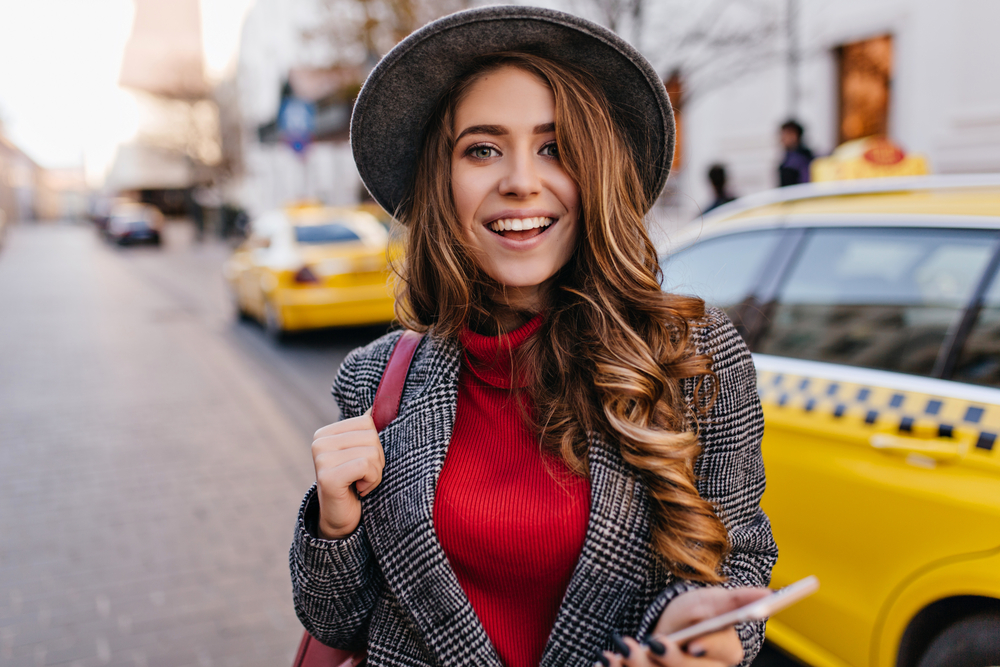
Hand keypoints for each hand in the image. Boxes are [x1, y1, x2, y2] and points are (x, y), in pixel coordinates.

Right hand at [311, 410, 384, 539]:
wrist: (342, 518)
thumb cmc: (356, 483)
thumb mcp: (362, 451)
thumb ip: (366, 429)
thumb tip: (377, 404)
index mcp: (326, 432)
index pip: (368, 422)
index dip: (375, 445)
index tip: (362, 464)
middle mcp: (319, 442)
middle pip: (372, 436)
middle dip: (377, 461)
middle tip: (362, 477)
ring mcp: (321, 458)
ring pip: (371, 452)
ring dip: (375, 474)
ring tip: (360, 483)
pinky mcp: (327, 476)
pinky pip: (366, 466)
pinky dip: (371, 481)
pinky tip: (359, 490)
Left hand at [598, 587, 770, 666]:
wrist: (664, 630)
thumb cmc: (692, 615)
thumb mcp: (708, 601)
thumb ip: (735, 600)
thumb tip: (769, 593)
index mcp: (727, 654)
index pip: (723, 655)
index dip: (705, 649)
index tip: (692, 644)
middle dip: (666, 660)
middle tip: (645, 643)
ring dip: (637, 665)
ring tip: (618, 650)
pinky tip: (609, 660)